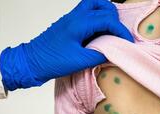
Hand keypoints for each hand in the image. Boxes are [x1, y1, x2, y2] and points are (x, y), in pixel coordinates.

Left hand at [0, 0, 133, 90]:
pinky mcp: (69, 23)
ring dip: (106, 15)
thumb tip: (114, 53)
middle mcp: (76, 16)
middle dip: (115, 20)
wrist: (31, 61)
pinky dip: (97, 19)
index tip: (127, 42)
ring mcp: (71, 17)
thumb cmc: (52, 61)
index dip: (121, 30)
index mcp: (79, 24)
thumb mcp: (80, 62)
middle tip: (119, 37)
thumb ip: (100, 55)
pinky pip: (87, 13)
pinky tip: (99, 35)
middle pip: (103, 6)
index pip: (108, 19)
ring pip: (95, 5)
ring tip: (110, 33)